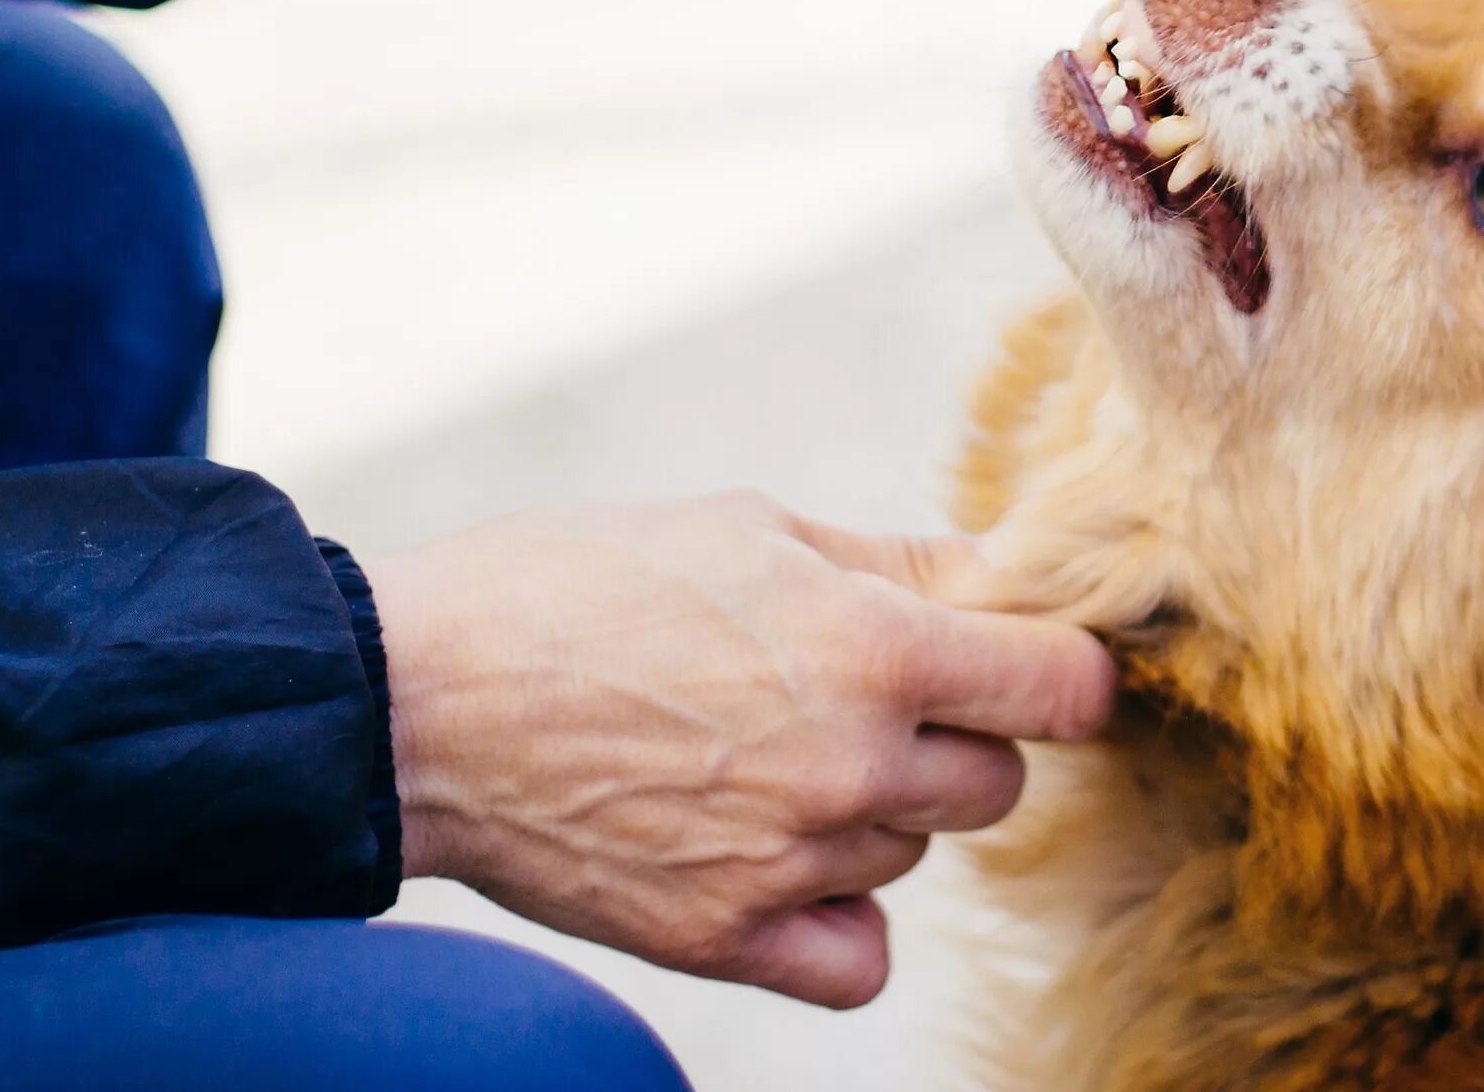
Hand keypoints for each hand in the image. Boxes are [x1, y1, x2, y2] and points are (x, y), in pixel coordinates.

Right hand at [367, 490, 1115, 1008]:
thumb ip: (898, 563)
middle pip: (1000, 782)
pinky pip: (860, 958)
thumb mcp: (751, 526)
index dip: (1060, 670)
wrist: (419, 699)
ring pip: (917, 853)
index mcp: (874, 646)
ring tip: (770, 749)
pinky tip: (785, 857)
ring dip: (877, 810)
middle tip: (864, 693)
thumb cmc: (580, 583)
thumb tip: (1007, 575)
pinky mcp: (726, 938)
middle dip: (958, 736)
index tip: (1028, 662)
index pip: (1064, 688)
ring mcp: (793, 862)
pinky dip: (840, 918)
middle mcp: (853, 765)